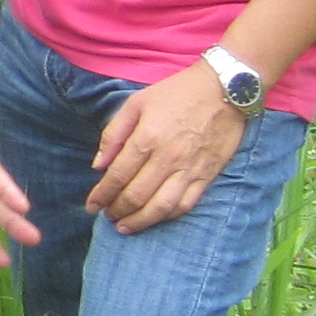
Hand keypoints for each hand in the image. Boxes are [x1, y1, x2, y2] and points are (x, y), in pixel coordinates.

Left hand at [84, 64, 245, 232]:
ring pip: (161, 206)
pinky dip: (167, 216)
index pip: (118, 176)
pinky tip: (154, 219)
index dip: (101, 195)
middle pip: (136, 195)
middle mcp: (167, 158)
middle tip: (107, 217)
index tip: (91, 206)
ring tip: (125, 227)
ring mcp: (190, 169)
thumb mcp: (137, 103)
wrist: (224, 88)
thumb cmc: (176, 93)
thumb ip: (114, 134)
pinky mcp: (208, 175)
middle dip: (117, 210)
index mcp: (146, 138)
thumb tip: (99, 166)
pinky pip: (186, 204)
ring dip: (139, 221)